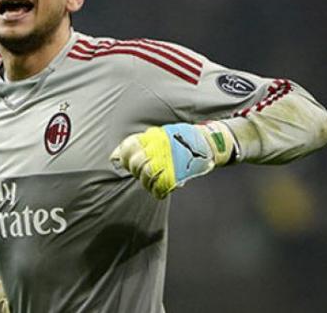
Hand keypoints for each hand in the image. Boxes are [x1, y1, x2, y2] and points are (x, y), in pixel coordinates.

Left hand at [110, 122, 235, 198]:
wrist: (210, 143)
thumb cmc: (183, 140)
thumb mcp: (162, 134)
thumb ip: (143, 143)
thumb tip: (117, 154)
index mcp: (154, 137)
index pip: (129, 146)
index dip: (122, 155)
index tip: (121, 161)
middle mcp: (158, 148)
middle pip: (136, 163)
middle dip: (135, 171)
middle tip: (142, 173)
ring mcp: (167, 161)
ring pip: (146, 176)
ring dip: (147, 183)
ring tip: (153, 183)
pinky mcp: (175, 174)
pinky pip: (159, 187)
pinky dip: (157, 192)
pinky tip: (160, 192)